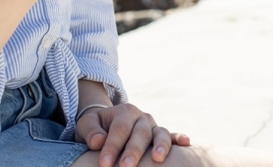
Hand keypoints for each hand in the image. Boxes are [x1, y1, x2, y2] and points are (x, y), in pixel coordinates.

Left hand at [76, 103, 190, 166]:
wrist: (107, 124)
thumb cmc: (96, 128)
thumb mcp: (86, 125)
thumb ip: (90, 131)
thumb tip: (98, 141)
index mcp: (124, 111)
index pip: (119, 129)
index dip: (112, 147)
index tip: (104, 163)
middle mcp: (141, 117)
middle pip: (139, 133)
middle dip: (133, 151)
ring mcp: (153, 126)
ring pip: (159, 133)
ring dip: (159, 146)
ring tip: (157, 158)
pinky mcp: (160, 135)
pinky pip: (171, 135)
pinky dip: (179, 138)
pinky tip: (186, 143)